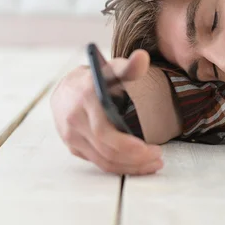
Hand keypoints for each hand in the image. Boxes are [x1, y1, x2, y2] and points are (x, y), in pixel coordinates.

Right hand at [50, 49, 163, 174]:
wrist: (66, 87)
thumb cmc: (96, 78)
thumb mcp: (112, 69)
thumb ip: (129, 66)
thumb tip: (143, 57)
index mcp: (85, 100)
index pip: (105, 132)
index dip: (128, 146)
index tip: (151, 149)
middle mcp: (74, 121)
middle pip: (106, 151)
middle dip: (135, 159)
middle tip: (158, 158)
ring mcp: (71, 137)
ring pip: (103, 161)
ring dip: (131, 167)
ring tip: (153, 163)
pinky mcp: (73, 147)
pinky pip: (99, 163)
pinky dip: (120, 167)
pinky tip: (138, 165)